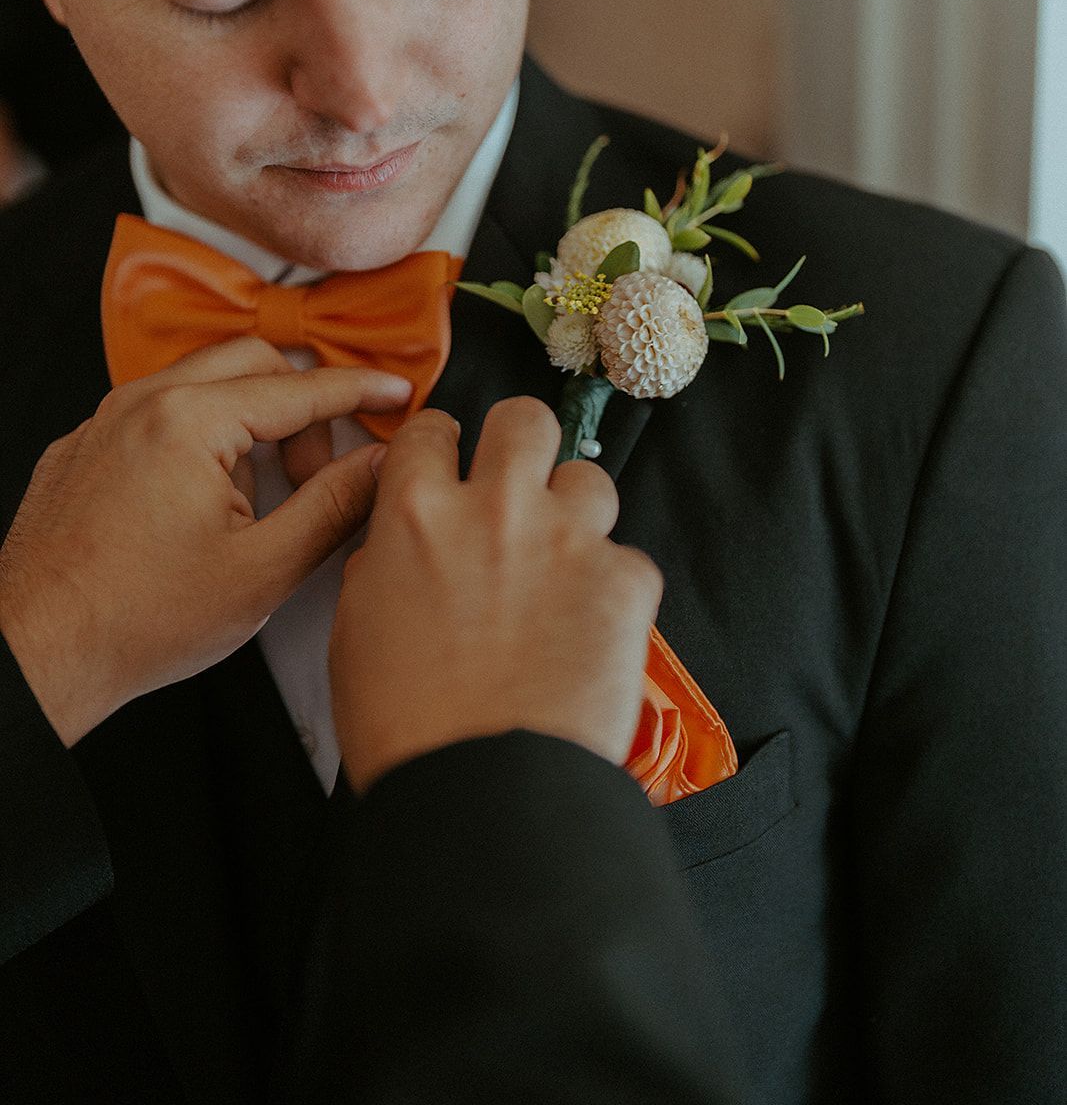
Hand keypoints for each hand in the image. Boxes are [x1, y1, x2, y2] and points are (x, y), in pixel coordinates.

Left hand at [0, 338, 411, 746]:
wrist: (38, 655)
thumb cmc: (137, 620)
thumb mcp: (264, 569)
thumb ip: (335, 504)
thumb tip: (381, 463)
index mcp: (189, 420)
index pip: (299, 388)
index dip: (360, 391)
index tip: (397, 393)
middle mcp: (140, 403)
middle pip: (250, 364)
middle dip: (299, 407)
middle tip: (317, 472)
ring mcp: (103, 422)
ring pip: (202, 385)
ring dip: (248, 423)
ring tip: (259, 499)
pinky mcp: (82, 448)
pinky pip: (157, 414)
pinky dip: (200, 438)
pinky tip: (205, 504)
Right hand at [329, 397, 662, 793]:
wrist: (480, 792)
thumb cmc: (406, 726)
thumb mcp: (356, 629)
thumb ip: (384, 562)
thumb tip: (402, 546)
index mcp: (417, 513)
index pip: (433, 430)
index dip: (442, 443)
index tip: (451, 459)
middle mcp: (496, 508)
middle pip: (525, 420)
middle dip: (522, 443)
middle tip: (519, 484)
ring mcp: (567, 540)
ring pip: (589, 478)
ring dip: (576, 514)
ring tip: (562, 566)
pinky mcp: (624, 581)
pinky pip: (628, 558)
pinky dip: (612, 588)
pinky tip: (588, 630)